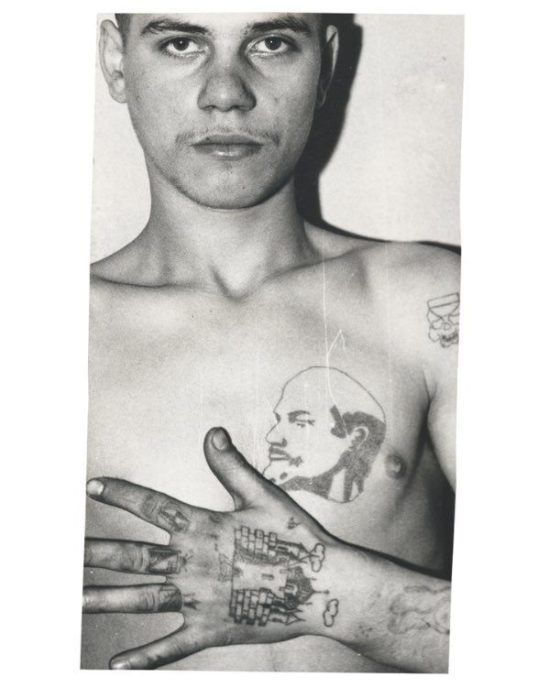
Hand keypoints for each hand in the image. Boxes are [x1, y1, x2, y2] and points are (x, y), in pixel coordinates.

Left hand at [83, 427, 339, 668]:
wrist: (322, 585)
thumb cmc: (295, 537)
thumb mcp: (262, 494)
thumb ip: (231, 465)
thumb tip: (211, 432)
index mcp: (204, 527)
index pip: (152, 505)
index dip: (120, 494)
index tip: (90, 487)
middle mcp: (193, 563)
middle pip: (133, 556)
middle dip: (95, 553)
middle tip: (61, 552)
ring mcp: (199, 599)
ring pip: (141, 600)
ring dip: (103, 600)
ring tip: (71, 599)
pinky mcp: (211, 629)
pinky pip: (171, 647)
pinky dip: (144, 658)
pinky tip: (114, 665)